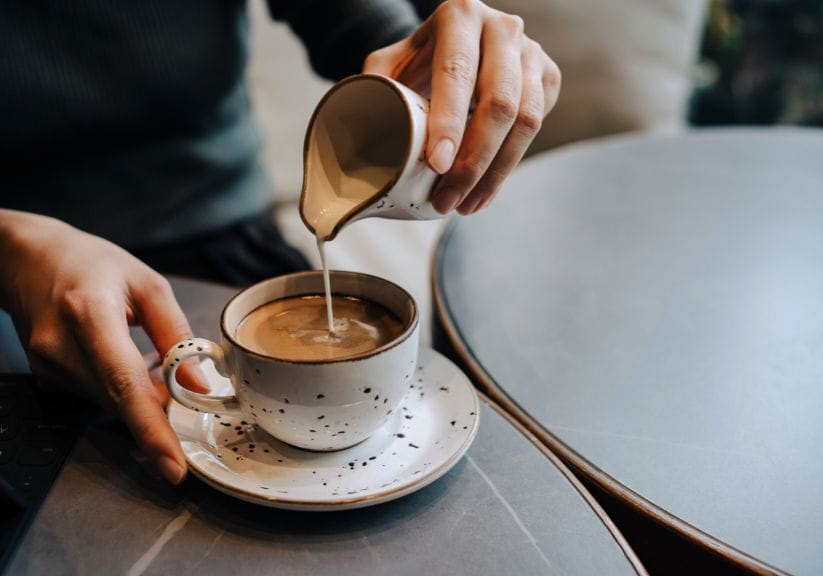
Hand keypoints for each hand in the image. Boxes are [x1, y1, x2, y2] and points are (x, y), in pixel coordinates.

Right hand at [0, 210, 205, 483]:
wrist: (29, 258)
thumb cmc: (92, 264)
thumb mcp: (148, 285)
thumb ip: (176, 333)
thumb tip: (199, 384)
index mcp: (89, 314)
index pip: (124, 384)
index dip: (151, 430)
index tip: (173, 466)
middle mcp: (61, 346)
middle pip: (120, 402)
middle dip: (157, 410)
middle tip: (184, 393)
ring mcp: (48, 365)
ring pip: (110, 403)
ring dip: (138, 394)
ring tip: (144, 353)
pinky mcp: (46, 377)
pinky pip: (96, 396)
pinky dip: (118, 388)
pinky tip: (121, 357)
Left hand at [363, 0, 559, 214]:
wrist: (459, 44)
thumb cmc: (419, 60)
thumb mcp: (391, 63)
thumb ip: (374, 89)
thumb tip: (356, 137)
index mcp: (459, 17)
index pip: (457, 73)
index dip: (449, 122)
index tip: (435, 164)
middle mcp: (502, 29)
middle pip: (500, 103)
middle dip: (473, 162)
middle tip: (446, 199)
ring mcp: (530, 53)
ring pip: (526, 122)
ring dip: (493, 173)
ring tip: (464, 206)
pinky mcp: (547, 77)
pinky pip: (536, 129)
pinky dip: (508, 168)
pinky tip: (483, 192)